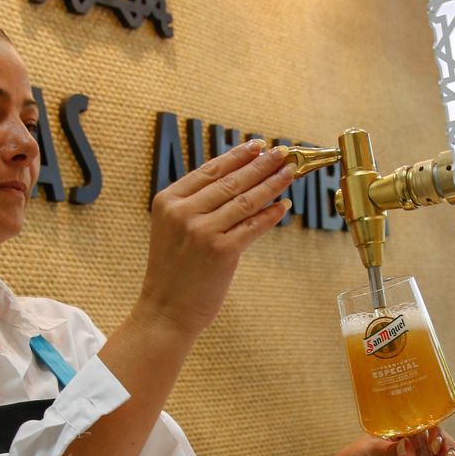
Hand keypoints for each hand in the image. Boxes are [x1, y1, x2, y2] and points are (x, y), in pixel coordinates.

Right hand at [132, 139, 293, 338]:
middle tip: (282, 152)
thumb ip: (196, 204)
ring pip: (246, 200)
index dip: (237, 156)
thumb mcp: (173, 228)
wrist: (166, 310)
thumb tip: (236, 179)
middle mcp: (183, 212)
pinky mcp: (222, 251)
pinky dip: (271, 214)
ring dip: (272, 184)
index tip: (258, 145)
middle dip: (261, 164)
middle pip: (231, 181)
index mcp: (168, 201)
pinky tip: (284, 205)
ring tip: (289, 172)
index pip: (209, 170)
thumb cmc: (173, 271)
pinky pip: (253, 226)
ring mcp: (203, 231)